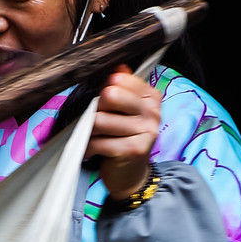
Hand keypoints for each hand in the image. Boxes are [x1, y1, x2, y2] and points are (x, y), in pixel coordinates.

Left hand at [88, 68, 161, 201]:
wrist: (131, 176)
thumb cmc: (124, 140)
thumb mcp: (126, 111)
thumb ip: (121, 88)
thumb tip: (116, 65)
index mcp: (151, 97)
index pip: (118, 79)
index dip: (104, 90)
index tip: (104, 105)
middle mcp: (152, 111)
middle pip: (109, 95)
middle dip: (96, 109)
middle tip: (97, 122)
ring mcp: (145, 131)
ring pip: (99, 119)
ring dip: (89, 131)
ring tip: (95, 138)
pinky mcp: (132, 149)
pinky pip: (98, 141)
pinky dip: (89, 147)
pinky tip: (93, 151)